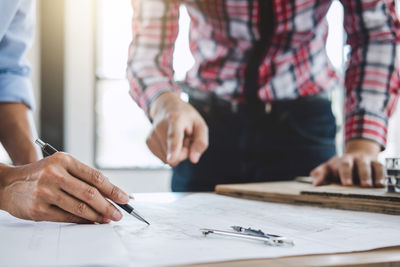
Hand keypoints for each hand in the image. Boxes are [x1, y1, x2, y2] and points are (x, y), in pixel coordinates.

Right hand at [0, 153, 129, 222]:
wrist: (8, 184)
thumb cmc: (41, 174)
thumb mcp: (60, 166)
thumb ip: (83, 177)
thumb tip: (110, 192)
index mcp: (63, 160)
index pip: (95, 176)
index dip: (112, 189)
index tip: (124, 197)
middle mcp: (54, 174)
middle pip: (90, 193)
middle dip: (108, 205)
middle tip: (119, 213)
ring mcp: (46, 192)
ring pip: (80, 207)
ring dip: (98, 215)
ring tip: (108, 219)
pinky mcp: (39, 209)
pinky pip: (68, 217)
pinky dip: (83, 221)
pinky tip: (92, 221)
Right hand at [148, 91, 208, 166]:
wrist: (166, 106)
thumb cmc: (186, 117)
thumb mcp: (200, 125)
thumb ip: (201, 142)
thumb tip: (193, 160)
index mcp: (175, 119)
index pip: (174, 137)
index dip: (173, 149)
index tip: (171, 159)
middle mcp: (159, 127)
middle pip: (176, 155)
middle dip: (184, 150)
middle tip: (184, 136)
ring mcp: (152, 135)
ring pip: (169, 160)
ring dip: (177, 152)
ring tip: (177, 137)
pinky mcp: (148, 142)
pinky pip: (163, 159)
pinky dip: (169, 153)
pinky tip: (169, 141)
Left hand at [310, 139, 383, 186]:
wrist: (355, 156)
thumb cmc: (337, 167)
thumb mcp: (327, 169)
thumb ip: (319, 175)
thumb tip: (316, 184)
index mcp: (344, 160)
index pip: (344, 165)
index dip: (346, 174)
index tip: (347, 184)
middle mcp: (357, 159)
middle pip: (361, 165)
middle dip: (362, 175)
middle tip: (364, 185)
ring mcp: (368, 161)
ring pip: (373, 166)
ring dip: (374, 175)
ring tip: (374, 186)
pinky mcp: (377, 165)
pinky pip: (381, 168)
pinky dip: (382, 176)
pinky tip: (381, 185)